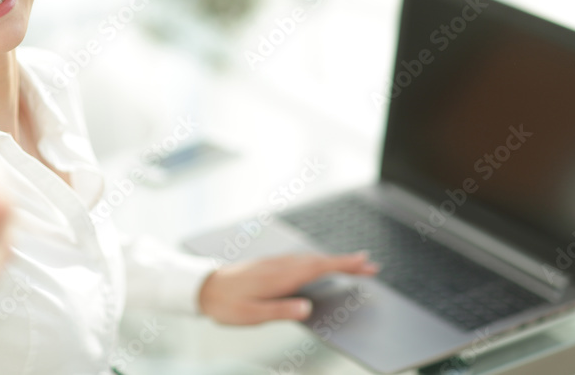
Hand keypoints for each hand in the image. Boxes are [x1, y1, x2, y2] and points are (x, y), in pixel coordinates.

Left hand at [197, 252, 378, 324]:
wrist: (203, 287)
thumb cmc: (227, 304)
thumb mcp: (253, 315)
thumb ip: (281, 311)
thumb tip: (307, 308)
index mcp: (280, 277)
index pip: (319, 267)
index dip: (343, 264)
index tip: (365, 264)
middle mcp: (280, 265)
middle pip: (320, 260)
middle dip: (347, 262)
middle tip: (371, 266)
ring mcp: (275, 263)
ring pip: (311, 258)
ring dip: (333, 260)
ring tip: (354, 265)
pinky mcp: (270, 265)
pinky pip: (301, 259)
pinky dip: (318, 260)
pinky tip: (320, 265)